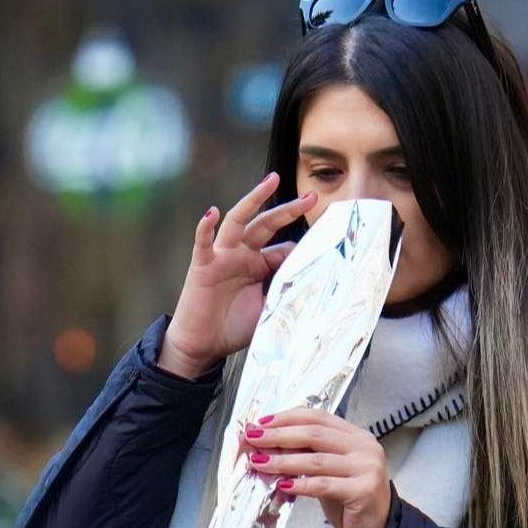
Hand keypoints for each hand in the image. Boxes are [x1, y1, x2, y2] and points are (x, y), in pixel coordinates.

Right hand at [158, 172, 316, 378]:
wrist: (202, 345)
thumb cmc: (233, 328)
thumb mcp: (268, 311)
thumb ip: (285, 296)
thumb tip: (313, 289)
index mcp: (258, 264)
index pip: (283, 247)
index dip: (302, 250)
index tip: (325, 250)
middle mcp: (242, 254)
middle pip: (267, 224)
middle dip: (289, 209)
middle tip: (311, 196)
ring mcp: (222, 257)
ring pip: (238, 221)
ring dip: (253, 200)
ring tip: (271, 182)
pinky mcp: (202, 266)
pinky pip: (203, 243)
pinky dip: (205, 227)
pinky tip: (211, 213)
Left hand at [244, 409, 391, 527]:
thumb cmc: (349, 501)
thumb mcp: (328, 472)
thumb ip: (307, 455)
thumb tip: (267, 445)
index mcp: (357, 436)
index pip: (318, 417)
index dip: (287, 418)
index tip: (261, 423)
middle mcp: (365, 448)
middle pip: (315, 434)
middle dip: (279, 435)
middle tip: (254, 439)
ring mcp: (367, 468)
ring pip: (316, 460)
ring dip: (283, 460)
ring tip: (259, 462)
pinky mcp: (363, 491)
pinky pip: (324, 485)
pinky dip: (301, 484)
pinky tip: (282, 484)